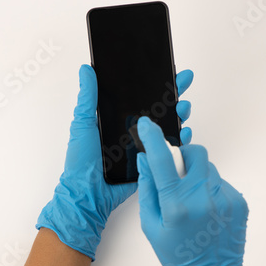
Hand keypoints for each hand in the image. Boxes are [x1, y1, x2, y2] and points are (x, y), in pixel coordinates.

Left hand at [36, 65, 193, 259]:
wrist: (88, 195)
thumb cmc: (81, 162)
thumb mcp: (83, 125)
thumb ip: (87, 98)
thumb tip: (86, 70)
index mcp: (116, 118)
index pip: (139, 96)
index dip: (155, 83)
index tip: (168, 70)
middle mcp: (131, 130)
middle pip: (158, 108)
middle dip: (174, 94)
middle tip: (183, 82)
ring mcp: (142, 146)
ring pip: (166, 126)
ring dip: (179, 114)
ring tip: (184, 107)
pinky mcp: (150, 161)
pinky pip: (168, 149)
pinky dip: (180, 140)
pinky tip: (184, 132)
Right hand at [136, 117, 257, 265]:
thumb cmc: (180, 255)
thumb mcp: (151, 225)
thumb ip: (148, 189)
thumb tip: (145, 160)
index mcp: (177, 206)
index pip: (162, 161)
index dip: (153, 138)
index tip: (147, 125)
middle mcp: (203, 199)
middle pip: (193, 152)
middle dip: (181, 155)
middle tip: (175, 173)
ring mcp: (224, 198)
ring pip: (207, 166)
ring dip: (195, 173)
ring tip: (191, 198)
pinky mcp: (238, 200)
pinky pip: (219, 180)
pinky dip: (208, 187)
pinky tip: (205, 208)